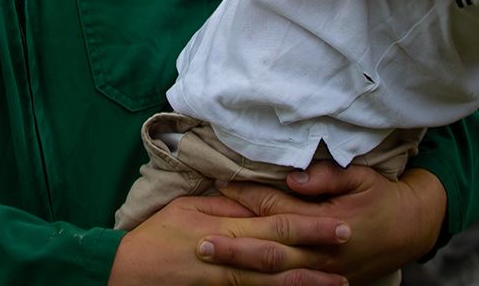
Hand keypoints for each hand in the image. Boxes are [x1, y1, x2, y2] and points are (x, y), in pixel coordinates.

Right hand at [110, 194, 350, 285]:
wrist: (128, 273)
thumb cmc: (156, 235)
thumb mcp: (188, 208)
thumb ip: (225, 207)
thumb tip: (256, 201)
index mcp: (226, 230)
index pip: (276, 226)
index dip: (310, 226)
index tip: (338, 222)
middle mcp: (233, 258)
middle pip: (284, 256)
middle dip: (319, 253)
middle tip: (350, 245)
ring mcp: (228, 283)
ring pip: (276, 283)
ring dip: (309, 282)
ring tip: (340, 281)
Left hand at [215, 164, 446, 280]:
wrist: (411, 229)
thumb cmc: (382, 197)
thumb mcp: (360, 176)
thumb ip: (325, 177)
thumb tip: (292, 176)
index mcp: (325, 223)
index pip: (278, 208)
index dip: (247, 197)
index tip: (218, 185)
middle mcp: (320, 253)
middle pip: (269, 250)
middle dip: (233, 247)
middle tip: (199, 242)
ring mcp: (321, 273)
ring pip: (274, 274)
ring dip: (242, 268)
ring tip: (210, 261)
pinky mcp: (324, 283)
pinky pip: (289, 285)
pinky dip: (264, 282)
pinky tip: (239, 280)